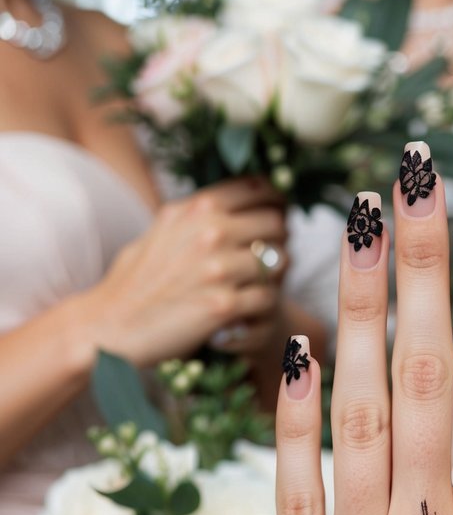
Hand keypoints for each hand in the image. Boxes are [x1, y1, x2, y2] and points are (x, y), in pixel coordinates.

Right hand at [82, 177, 287, 365]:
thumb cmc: (134, 283)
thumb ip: (195, 216)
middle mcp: (210, 231)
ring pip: (280, 261)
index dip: (277, 201)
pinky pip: (269, 298)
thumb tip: (227, 205)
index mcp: (196, 208)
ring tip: (262, 285)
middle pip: (276, 223)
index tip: (278, 214)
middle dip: (280, 240)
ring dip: (277, 276)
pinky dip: (263, 305)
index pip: (258, 188)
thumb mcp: (161, 231)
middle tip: (272, 257)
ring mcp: (218, 268)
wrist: (110, 327)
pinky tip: (249, 309)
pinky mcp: (224, 305)